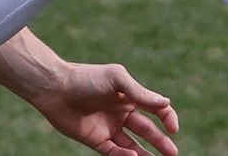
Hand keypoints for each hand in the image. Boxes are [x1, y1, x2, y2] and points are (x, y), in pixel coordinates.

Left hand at [22, 62, 179, 155]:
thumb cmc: (86, 79)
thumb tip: (166, 103)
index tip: (173, 128)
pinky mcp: (96, 139)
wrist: (55, 88)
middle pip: (147, 130)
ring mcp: (108, 127)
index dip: (167, 117)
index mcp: (128, 95)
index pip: (155, 108)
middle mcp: (120, 112)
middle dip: (161, 142)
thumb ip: (140, 93)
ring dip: (146, 154)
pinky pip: (114, 152)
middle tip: (173, 153)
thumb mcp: (116, 79)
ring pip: (133, 145)